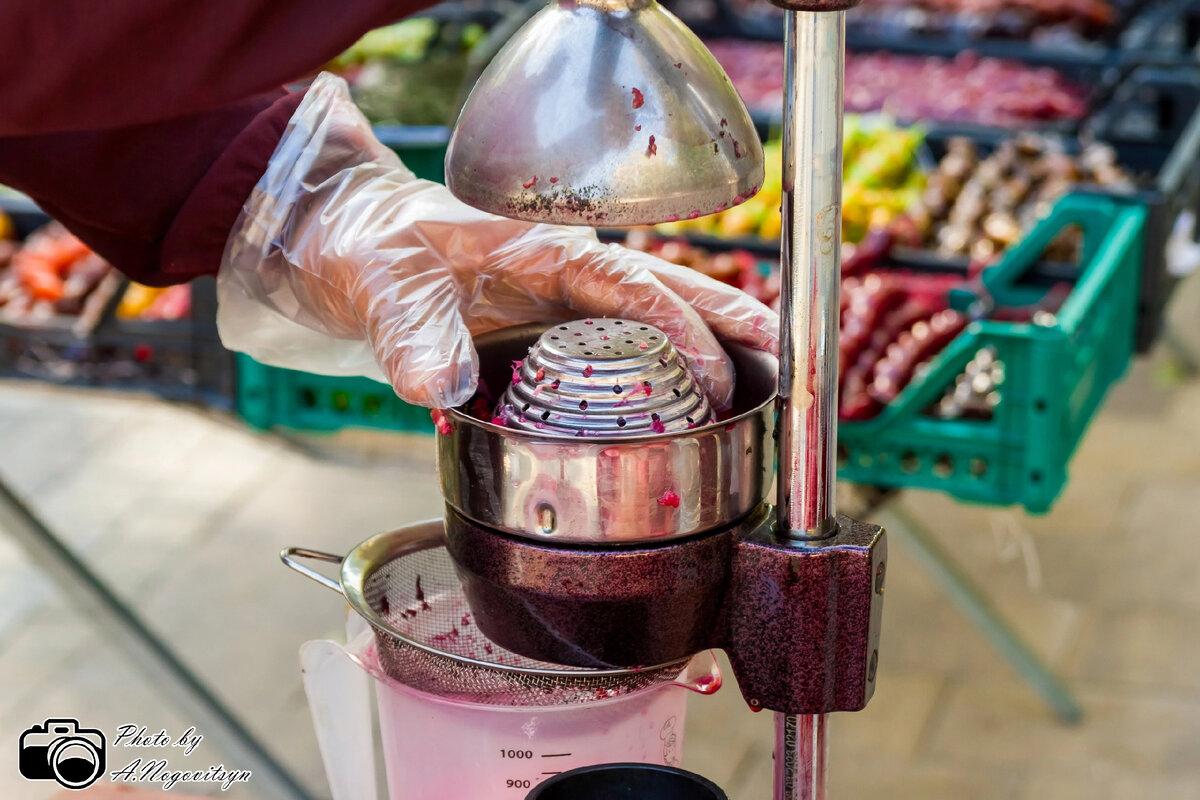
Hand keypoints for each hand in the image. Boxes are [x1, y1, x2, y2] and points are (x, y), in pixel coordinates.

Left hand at [218, 73, 777, 408]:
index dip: (680, 327)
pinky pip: (617, 343)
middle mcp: (561, 271)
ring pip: (651, 315)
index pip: (629, 284)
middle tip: (785, 353)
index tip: (714, 370)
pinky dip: (661, 364)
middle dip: (728, 320)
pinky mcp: (544, 327)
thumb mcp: (382, 286)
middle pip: (665, 290)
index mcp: (539, 249)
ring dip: (708, 341)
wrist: (340, 242)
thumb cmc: (365, 246)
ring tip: (762, 378)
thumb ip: (413, 336)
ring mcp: (557, 299)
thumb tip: (444, 390)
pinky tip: (684, 397)